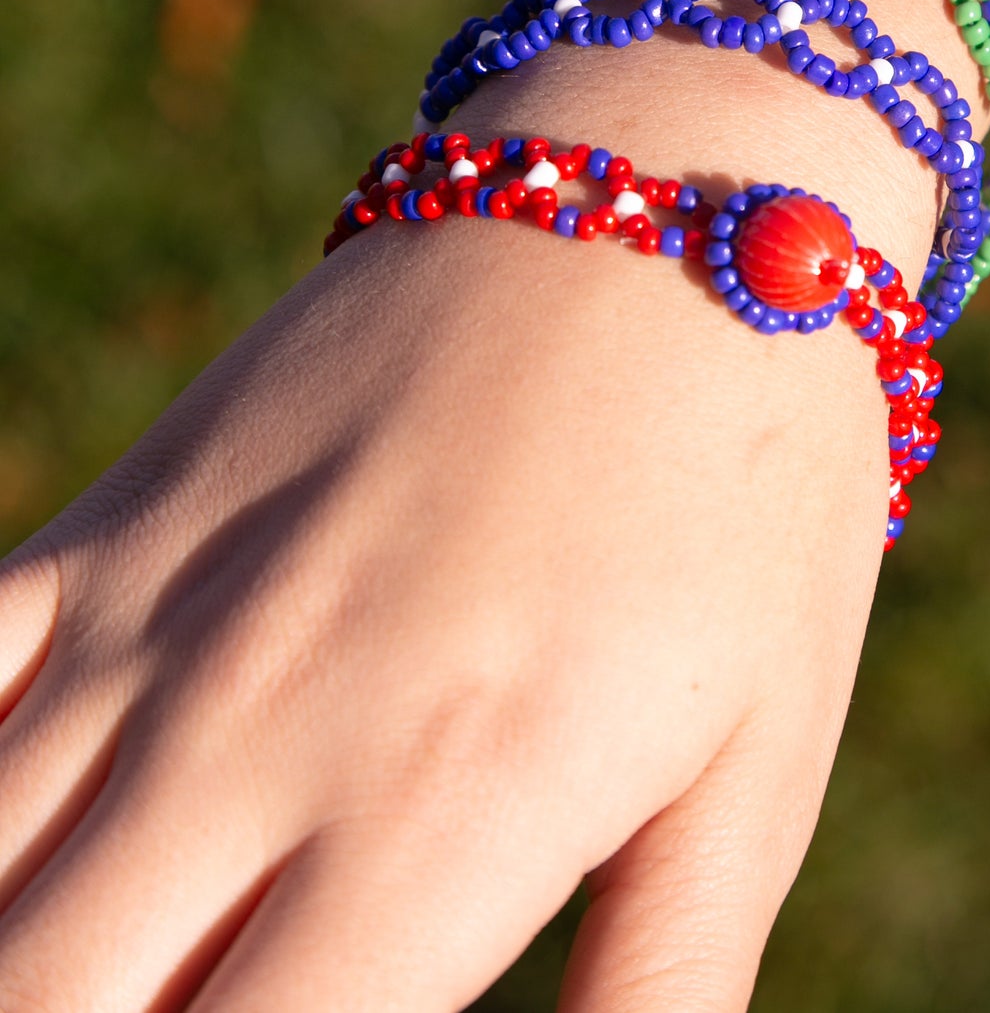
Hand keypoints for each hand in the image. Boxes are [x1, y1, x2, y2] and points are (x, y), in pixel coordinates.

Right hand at [0, 209, 885, 1010]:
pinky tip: (2, 849)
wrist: (670, 209)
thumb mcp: (760, 759)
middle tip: (192, 1007)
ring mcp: (164, 616)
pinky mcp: (126, 518)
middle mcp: (258, 735)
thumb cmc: (751, 488)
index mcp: (442, 821)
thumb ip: (659, 990)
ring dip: (16, 960)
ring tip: (86, 958)